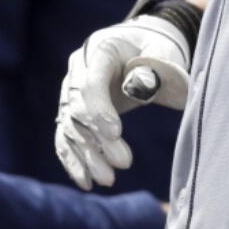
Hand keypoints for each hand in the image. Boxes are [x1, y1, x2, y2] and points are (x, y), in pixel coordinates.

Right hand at [54, 14, 190, 190]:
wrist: (145, 48)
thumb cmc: (158, 49)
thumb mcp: (163, 52)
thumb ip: (154, 66)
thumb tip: (137, 86)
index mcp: (99, 48)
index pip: (90, 80)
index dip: (99, 108)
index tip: (115, 134)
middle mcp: (79, 67)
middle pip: (78, 105)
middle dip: (98, 137)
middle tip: (124, 162)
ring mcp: (72, 88)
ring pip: (70, 124)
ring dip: (86, 154)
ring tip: (108, 179)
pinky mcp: (74, 108)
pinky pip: (66, 134)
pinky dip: (73, 158)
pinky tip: (85, 181)